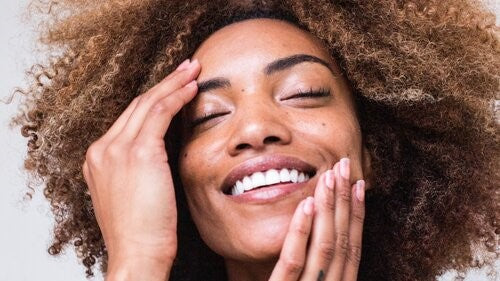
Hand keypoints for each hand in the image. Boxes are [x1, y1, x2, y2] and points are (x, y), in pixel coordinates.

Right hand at [82, 59, 200, 279]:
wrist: (137, 254)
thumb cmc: (141, 232)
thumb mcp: (131, 194)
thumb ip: (137, 169)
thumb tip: (160, 153)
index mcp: (98, 159)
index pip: (129, 120)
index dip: (153, 101)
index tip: (171, 89)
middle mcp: (102, 149)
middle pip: (137, 106)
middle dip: (164, 84)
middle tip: (185, 69)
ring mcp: (116, 149)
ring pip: (148, 103)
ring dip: (173, 83)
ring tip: (193, 70)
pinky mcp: (138, 153)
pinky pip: (160, 113)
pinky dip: (177, 96)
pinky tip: (192, 88)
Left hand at [269, 158, 365, 280]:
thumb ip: (316, 268)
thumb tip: (322, 230)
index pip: (352, 247)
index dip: (357, 213)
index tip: (358, 184)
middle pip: (341, 240)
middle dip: (344, 200)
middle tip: (343, 166)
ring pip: (324, 245)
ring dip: (328, 207)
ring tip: (328, 176)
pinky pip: (294, 260)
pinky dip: (301, 231)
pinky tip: (306, 204)